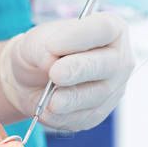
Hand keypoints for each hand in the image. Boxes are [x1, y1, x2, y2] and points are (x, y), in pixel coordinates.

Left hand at [0, 13, 134, 131]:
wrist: (29, 80)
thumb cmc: (40, 52)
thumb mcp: (34, 41)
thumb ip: (42, 47)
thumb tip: (52, 62)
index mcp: (109, 29)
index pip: (104, 28)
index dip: (79, 37)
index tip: (53, 45)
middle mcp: (118, 58)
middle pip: (107, 64)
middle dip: (78, 70)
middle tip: (55, 74)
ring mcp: (113, 88)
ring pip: (97, 95)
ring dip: (70, 98)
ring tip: (50, 99)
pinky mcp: (99, 113)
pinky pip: (86, 117)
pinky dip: (63, 115)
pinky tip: (48, 108)